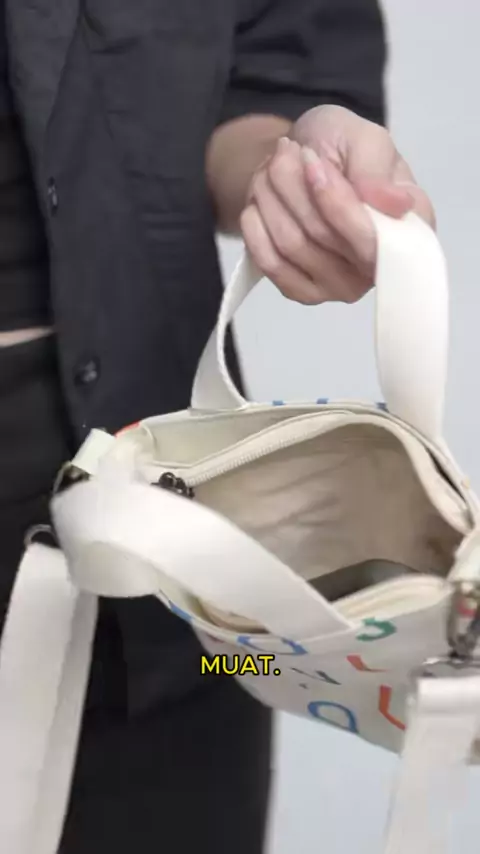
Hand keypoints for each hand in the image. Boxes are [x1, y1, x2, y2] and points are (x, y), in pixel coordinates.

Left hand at [240, 105, 434, 304]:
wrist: (302, 161)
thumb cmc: (342, 150)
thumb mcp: (363, 139)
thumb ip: (376, 170)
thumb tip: (397, 205)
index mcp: (410, 229)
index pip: (372, 238)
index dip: (334, 201)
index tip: (311, 159)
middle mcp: (380, 267)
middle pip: (321, 236)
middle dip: (292, 185)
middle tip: (286, 152)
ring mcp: (342, 285)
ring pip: (292, 245)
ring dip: (271, 198)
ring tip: (272, 170)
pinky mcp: (305, 292)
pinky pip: (271, 265)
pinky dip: (255, 226)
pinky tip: (259, 204)